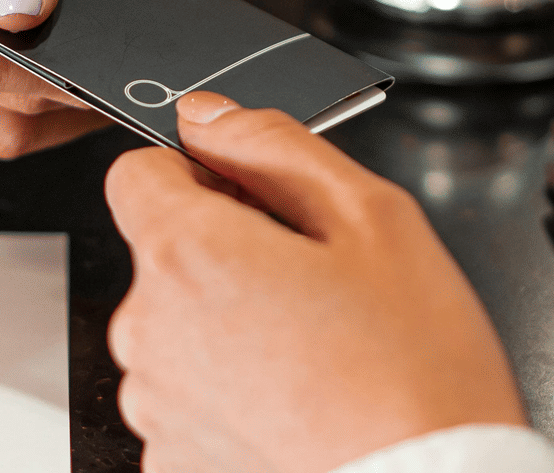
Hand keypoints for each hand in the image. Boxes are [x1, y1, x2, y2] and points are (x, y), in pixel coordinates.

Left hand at [104, 93, 525, 472]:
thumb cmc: (416, 377)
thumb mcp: (372, 218)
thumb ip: (274, 145)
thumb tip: (208, 115)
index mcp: (186, 254)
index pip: (137, 173)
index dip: (198, 175)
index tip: (251, 201)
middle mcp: (148, 332)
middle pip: (162, 257)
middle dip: (224, 256)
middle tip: (315, 290)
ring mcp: (156, 406)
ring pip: (176, 331)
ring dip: (227, 330)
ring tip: (315, 358)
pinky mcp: (171, 463)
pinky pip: (189, 401)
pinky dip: (229, 399)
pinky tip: (296, 407)